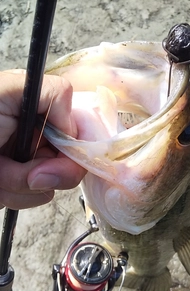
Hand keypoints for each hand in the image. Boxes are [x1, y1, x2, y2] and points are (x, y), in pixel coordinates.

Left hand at [0, 70, 85, 209]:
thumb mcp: (9, 90)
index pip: (79, 132)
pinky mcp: (12, 186)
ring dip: (19, 184)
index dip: (77, 150)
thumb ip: (52, 94)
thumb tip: (74, 126)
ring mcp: (25, 165)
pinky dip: (9, 194)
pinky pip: (28, 199)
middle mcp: (37, 138)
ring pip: (48, 187)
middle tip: (22, 169)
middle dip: (47, 171)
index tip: (64, 158)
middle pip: (69, 164)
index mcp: (40, 113)